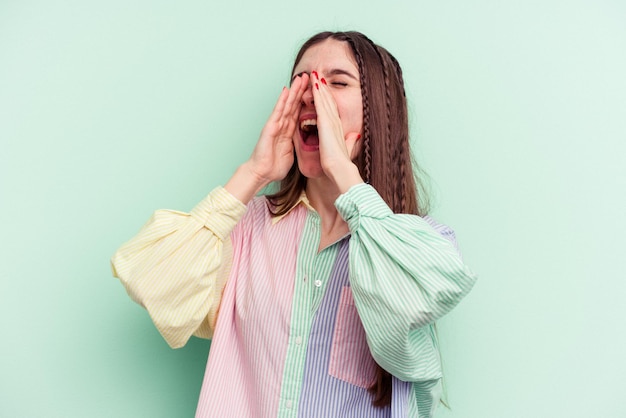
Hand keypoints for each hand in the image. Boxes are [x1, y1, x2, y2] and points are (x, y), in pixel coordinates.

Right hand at [247, 74, 308, 184]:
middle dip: (301, 90)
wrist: (262, 174)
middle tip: (309, 76)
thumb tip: (306, 140)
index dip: (306, 100)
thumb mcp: (292, 152)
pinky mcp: (270, 128)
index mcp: (288, 131)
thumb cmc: (274, 166)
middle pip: (294, 104)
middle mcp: (282, 125)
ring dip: (294, 91)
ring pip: (287, 105)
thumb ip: (297, 143)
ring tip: (301, 78)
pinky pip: (278, 112)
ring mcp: (275, 125)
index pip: (299, 112)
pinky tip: (286, 90)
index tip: (314, 89)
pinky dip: (282, 101)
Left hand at [311, 73, 362, 190]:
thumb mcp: (345, 149)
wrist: (340, 168)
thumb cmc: (340, 163)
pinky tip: (315, 84)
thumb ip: (349, 142)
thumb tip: (355, 136)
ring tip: (314, 74)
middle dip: (323, 87)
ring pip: (325, 99)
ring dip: (319, 86)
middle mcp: (335, 122)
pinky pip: (321, 104)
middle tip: (317, 74)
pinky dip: (318, 94)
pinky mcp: (326, 123)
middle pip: (328, 100)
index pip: (331, 109)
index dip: (327, 97)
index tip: (323, 87)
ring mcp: (331, 121)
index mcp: (337, 128)